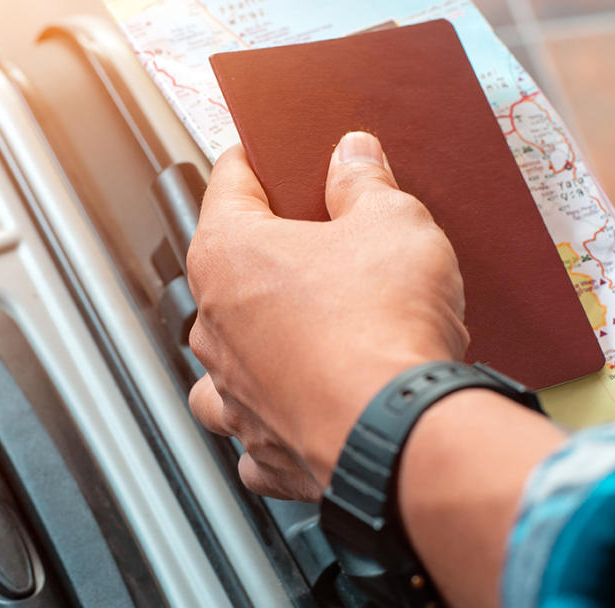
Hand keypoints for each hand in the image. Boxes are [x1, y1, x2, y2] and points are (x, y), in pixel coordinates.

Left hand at [187, 131, 468, 501]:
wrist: (401, 433)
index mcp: (228, 255)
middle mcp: (214, 326)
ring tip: (309, 330)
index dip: (258, 160)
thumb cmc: (383, 328)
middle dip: (272, 252)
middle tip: (324, 239)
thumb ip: (364, 182)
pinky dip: (276, 418)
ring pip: (226, 356)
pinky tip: (310, 404)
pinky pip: (255, 429)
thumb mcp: (392, 222)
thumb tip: (353, 157)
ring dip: (257, 340)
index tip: (273, 153)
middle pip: (228, 269)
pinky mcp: (263, 447)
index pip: (228, 183)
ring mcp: (232, 392)